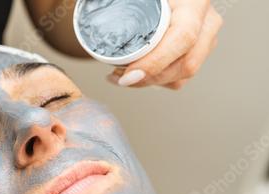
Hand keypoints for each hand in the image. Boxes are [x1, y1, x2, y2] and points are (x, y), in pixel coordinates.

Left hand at [107, 0, 222, 88]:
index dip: (155, 62)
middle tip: (118, 78)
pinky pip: (178, 76)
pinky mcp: (196, 51)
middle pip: (186, 64)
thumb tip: (91, 6)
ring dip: (149, 81)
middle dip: (148, 78)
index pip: (183, 38)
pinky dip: (154, 81)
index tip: (127, 75)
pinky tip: (131, 76)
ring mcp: (205, 37)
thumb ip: (114, 3)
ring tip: (119, 76)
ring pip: (182, 74)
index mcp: (194, 3)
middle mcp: (206, 21)